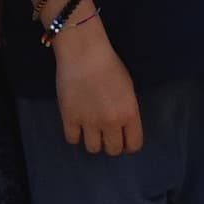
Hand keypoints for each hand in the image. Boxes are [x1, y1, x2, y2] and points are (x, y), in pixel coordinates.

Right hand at [53, 22, 142, 156]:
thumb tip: (123, 126)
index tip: (123, 140)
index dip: (129, 145)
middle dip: (111, 143)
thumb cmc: (109, 65)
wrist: (84, 52)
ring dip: (93, 140)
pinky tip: (76, 124)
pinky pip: (72, 139)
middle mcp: (111, 122)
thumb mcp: (127, 88)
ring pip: (93, 149)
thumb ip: (127, 110)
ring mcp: (89, 122)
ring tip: (90, 129)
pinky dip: (75, 134)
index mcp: (129, 113)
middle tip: (106, 134)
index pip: (134, 145)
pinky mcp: (69, 118)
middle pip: (113, 150)